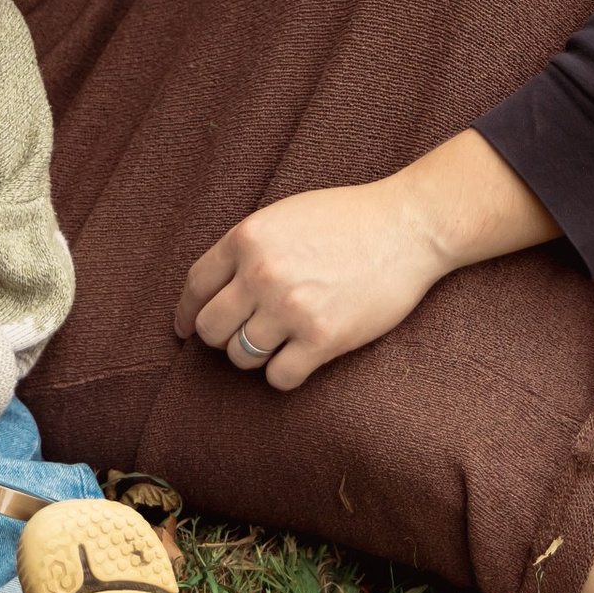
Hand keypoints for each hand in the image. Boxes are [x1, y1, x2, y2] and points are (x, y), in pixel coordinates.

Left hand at [173, 177, 453, 390]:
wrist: (408, 227)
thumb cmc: (349, 219)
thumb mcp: (285, 215)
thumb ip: (248, 247)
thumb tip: (214, 290)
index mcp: (247, 237)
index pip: (194, 287)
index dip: (186, 312)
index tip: (184, 328)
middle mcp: (261, 273)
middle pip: (210, 328)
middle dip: (220, 337)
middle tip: (241, 335)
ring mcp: (291, 308)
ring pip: (241, 356)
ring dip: (255, 355)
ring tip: (278, 342)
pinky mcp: (323, 338)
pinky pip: (279, 377)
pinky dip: (284, 373)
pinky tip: (300, 358)